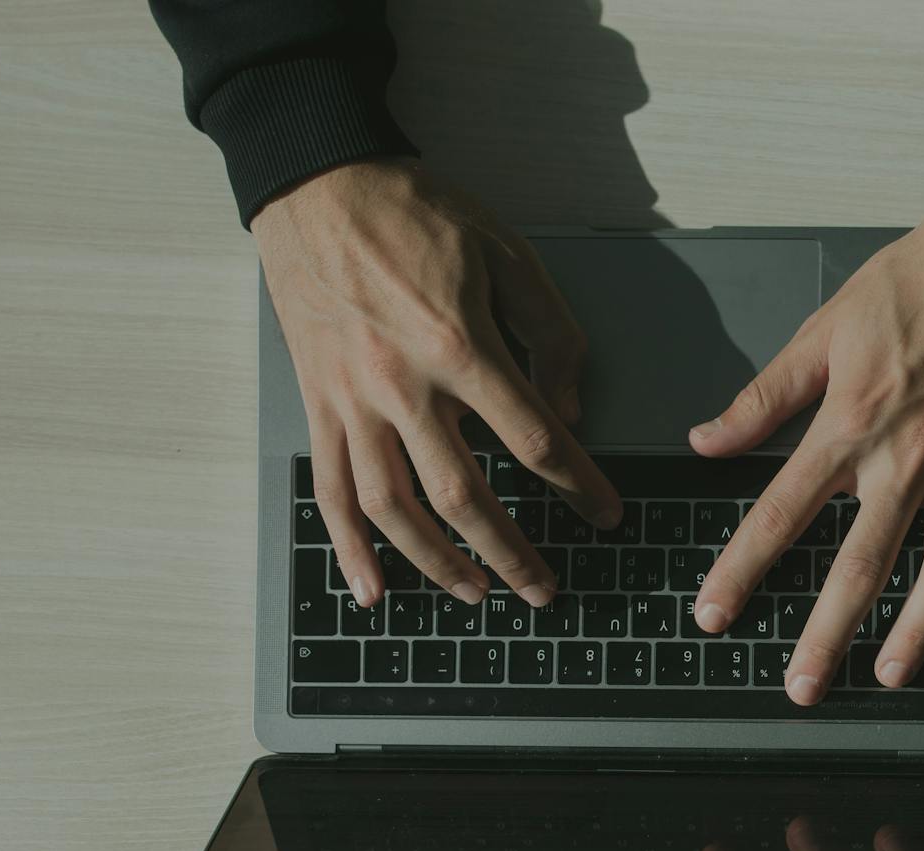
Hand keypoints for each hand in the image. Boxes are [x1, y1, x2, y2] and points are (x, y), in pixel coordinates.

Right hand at [255, 160, 620, 611]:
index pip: (535, 441)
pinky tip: (373, 591)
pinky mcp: (317, 406)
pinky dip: (350, 550)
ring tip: (478, 593)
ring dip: (439, 563)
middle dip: (512, 552)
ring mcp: (351, 402)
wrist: (319, 184)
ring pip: (395, 509)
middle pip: (464, 495)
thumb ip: (552, 337)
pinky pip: (330, 493)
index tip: (605, 515)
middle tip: (545, 587)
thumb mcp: (508, 256)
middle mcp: (401, 386)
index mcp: (459, 346)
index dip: (579, 488)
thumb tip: (570, 413)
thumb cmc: (417, 216)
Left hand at [688, 199, 923, 703]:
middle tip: (802, 686)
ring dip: (916, 629)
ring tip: (890, 674)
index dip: (741, 569)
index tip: (713, 613)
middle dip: (826, 633)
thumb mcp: (823, 329)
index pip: (781, 513)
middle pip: (861, 563)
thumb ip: (763, 397)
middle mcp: (909, 456)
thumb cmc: (916, 281)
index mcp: (850, 423)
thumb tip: (705, 440)